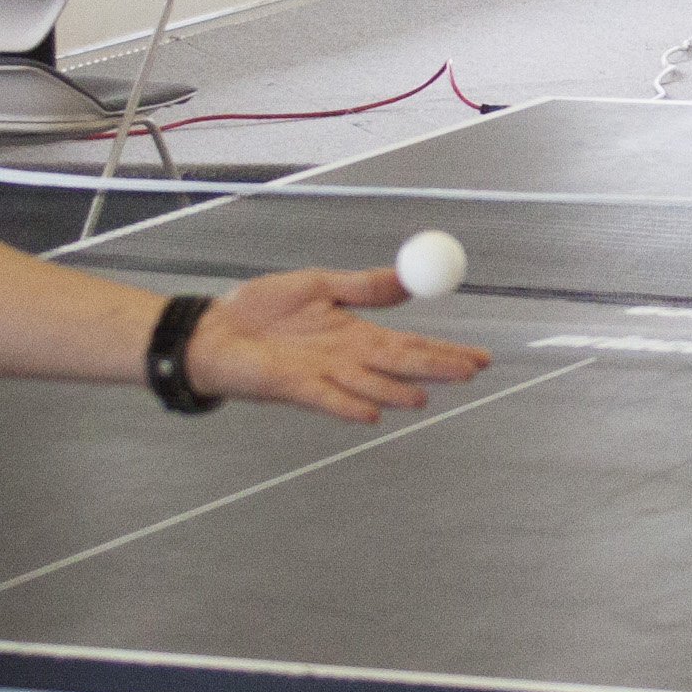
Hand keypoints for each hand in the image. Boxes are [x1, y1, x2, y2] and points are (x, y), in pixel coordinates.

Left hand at [187, 266, 489, 423]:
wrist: (213, 329)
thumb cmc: (259, 308)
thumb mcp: (317, 284)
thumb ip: (361, 286)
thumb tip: (407, 280)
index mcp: (355, 334)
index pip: (411, 344)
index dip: (445, 351)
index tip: (479, 357)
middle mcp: (347, 360)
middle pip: (401, 366)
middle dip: (436, 369)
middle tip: (470, 372)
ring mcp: (324, 377)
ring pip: (370, 385)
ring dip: (396, 392)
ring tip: (424, 397)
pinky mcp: (295, 388)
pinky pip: (328, 399)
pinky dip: (349, 403)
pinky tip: (372, 411)